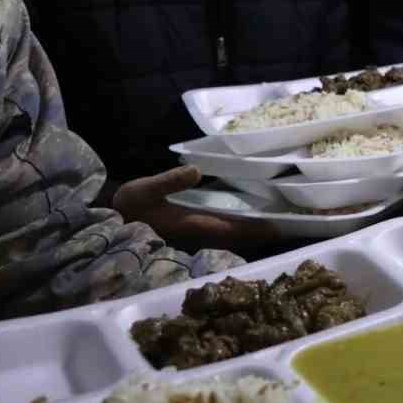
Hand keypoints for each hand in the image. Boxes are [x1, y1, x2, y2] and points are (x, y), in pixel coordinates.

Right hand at [113, 166, 277, 248]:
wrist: (111, 221)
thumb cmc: (129, 206)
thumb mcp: (145, 190)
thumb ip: (169, 182)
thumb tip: (195, 171)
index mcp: (194, 223)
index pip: (233, 227)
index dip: (258, 227)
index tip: (282, 225)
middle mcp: (200, 230)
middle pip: (239, 231)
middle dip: (263, 228)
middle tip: (291, 219)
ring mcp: (198, 228)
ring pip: (233, 229)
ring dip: (253, 224)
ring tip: (278, 214)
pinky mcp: (193, 223)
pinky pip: (223, 223)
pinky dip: (239, 218)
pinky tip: (248, 208)